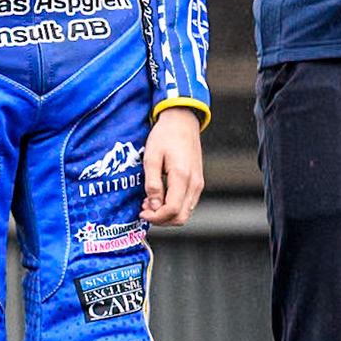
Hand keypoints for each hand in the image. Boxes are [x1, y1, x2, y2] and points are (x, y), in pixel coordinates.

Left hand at [141, 108, 202, 226]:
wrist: (182, 121)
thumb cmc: (165, 136)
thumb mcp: (151, 157)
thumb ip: (153, 183)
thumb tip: (153, 206)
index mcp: (182, 177)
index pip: (172, 210)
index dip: (156, 217)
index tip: (142, 212)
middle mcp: (195, 184)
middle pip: (181, 217)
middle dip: (161, 219)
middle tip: (144, 210)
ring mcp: (198, 183)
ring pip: (186, 212)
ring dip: (167, 214)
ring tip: (149, 203)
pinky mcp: (198, 181)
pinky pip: (188, 203)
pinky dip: (174, 206)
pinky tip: (160, 197)